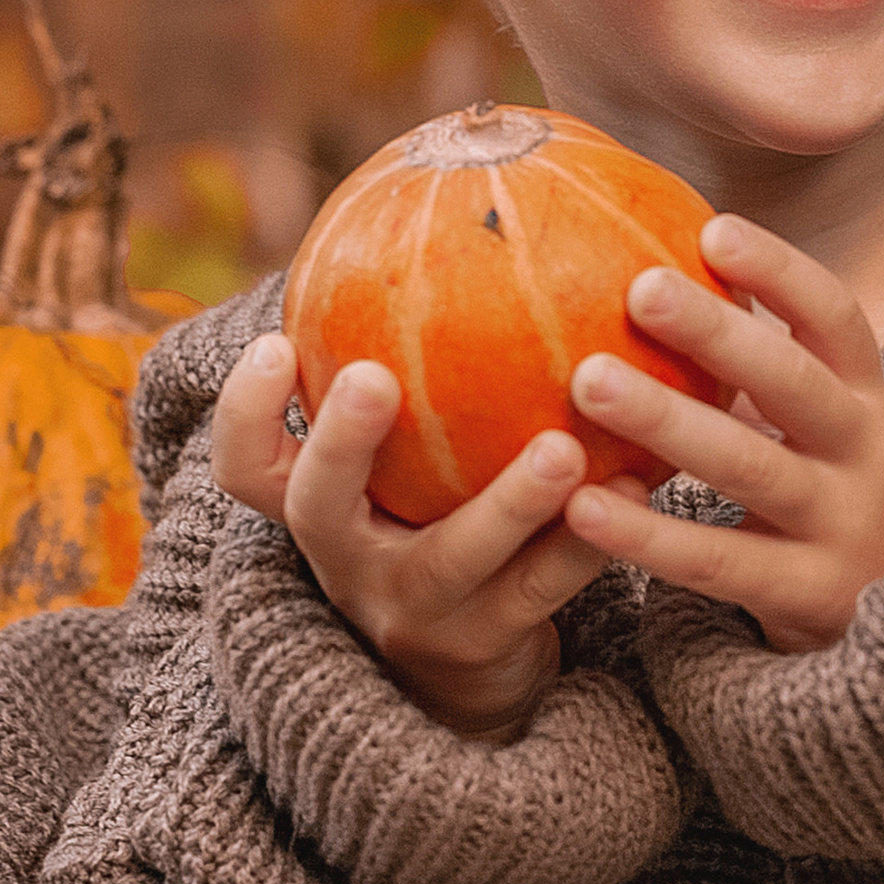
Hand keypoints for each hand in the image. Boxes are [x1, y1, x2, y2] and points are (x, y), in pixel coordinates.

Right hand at [210, 333, 622, 741]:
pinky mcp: (488, 644)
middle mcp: (347, 561)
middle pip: (317, 506)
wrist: (468, 679)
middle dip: (341, 442)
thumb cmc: (435, 524)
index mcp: (317, 508)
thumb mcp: (401, 469)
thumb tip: (451, 203)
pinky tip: (637, 480)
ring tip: (564, 449)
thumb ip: (405, 373)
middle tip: (375, 379)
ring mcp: (416, 610)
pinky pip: (542, 589)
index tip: (275, 341)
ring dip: (508, 502)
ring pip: (452, 558)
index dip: (245, 408)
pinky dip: (588, 537)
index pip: (245, 464)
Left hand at [560, 219, 883, 653]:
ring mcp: (845, 528)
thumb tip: (653, 267)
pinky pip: (718, 562)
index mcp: (868, 399)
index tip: (713, 231)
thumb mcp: (822, 429)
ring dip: (669, 420)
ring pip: (751, 467)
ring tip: (588, 381)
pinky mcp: (812, 597)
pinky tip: (583, 505)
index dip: (781, 272)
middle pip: (794, 383)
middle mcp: (869, 455)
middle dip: (718, 333)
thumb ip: (761, 368)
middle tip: (637, 287)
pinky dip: (648, 534)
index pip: (836, 319)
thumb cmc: (830, 498)